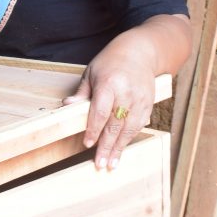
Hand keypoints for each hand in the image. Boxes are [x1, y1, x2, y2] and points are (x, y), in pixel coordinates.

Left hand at [62, 51, 154, 170]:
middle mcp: (127, 93)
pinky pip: (139, 125)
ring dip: (120, 148)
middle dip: (107, 146)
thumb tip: (67, 106)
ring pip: (129, 128)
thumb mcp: (92, 73)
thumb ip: (82, 93)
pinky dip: (129, 138)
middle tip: (100, 164)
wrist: (141, 52)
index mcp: (110, 84)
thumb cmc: (111, 62)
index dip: (94, 129)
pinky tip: (122, 149)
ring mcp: (140, 99)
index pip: (101, 111)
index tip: (87, 144)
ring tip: (111, 164)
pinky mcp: (149, 104)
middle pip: (115, 124)